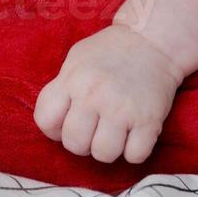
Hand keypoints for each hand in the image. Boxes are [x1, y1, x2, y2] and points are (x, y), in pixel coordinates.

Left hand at [34, 24, 182, 163]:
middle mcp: (94, 95)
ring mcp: (122, 109)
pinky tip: (133, 134)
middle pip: (74, 143)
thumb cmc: (109, 52)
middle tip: (93, 130)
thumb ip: (62, 88)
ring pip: (103, 155)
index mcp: (73, 80)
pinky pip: (134, 156)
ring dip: (107, 149)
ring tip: (113, 133)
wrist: (152, 40)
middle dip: (81, 143)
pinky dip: (133, 151)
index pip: (45, 120)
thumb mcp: (76, 60)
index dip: (54, 129)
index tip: (68, 123)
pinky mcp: (149, 120)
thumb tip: (55, 121)